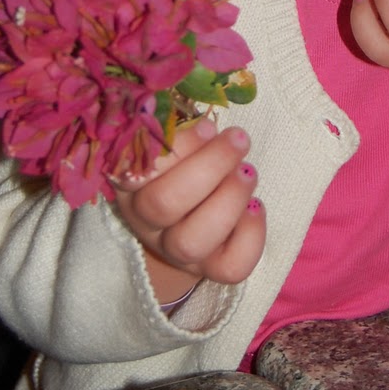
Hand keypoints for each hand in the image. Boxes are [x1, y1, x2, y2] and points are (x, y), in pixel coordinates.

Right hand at [113, 119, 264, 303]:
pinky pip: (229, 266)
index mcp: (131, 183)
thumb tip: (205, 121)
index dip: (175, 147)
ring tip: (248, 172)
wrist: (188, 217)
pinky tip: (257, 207)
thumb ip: (180, 129)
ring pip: (191, 241)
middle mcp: (147, 221)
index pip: (135, 171)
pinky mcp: (210, 268)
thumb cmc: (183, 164)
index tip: (208, 125)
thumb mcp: (174, 143)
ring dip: (228, 199)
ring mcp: (176, 251)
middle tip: (239, 139)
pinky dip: (250, 235)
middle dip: (209, 166)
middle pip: (163, 204)